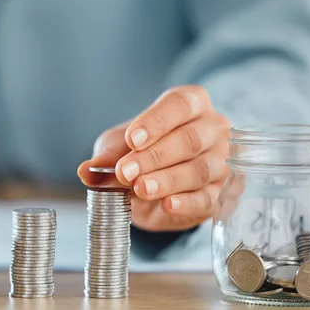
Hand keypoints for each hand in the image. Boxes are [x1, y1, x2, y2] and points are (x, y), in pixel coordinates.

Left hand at [78, 85, 230, 231]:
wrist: (156, 187)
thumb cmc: (141, 154)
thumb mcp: (119, 148)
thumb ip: (107, 156)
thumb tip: (87, 170)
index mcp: (192, 104)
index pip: (179, 105)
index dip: (156, 122)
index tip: (132, 140)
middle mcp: (213, 129)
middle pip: (190, 139)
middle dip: (155, 156)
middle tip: (126, 172)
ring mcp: (222, 161)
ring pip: (200, 169)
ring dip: (167, 180)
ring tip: (140, 189)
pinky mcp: (222, 194)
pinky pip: (208, 198)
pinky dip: (186, 203)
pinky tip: (167, 205)